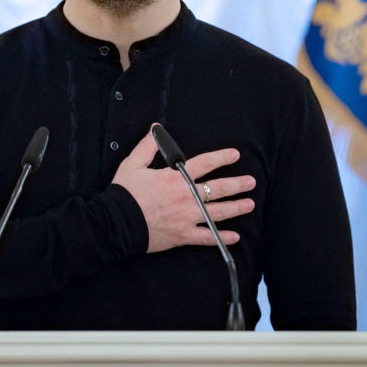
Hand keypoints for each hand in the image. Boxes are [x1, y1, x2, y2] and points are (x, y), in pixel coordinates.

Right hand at [111, 126, 255, 252]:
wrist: (116, 222)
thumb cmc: (124, 193)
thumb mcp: (133, 164)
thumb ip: (147, 146)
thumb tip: (156, 128)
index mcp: (175, 177)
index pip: (205, 163)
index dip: (222, 157)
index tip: (234, 155)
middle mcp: (186, 196)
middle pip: (218, 188)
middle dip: (237, 184)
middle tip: (251, 182)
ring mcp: (187, 217)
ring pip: (218, 212)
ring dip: (236, 207)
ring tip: (249, 204)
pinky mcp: (183, 235)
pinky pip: (207, 237)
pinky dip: (222, 238)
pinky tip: (235, 237)